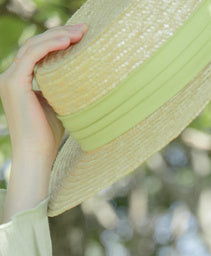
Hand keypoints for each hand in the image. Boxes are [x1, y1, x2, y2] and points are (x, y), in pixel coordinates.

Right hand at [0, 24, 86, 218]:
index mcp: (20, 80)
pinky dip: (50, 46)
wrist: (37, 156)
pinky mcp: (14, 82)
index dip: (58, 41)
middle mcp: (11, 76)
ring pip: (34, 46)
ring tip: (80, 33)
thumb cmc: (48, 138)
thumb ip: (59, 90)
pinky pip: (32, 55)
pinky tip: (67, 42)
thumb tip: (80, 79)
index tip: (81, 36)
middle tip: (85, 29)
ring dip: (58, 36)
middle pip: (36, 44)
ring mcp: (10, 78)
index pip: (38, 52)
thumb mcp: (56, 106)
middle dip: (61, 33)